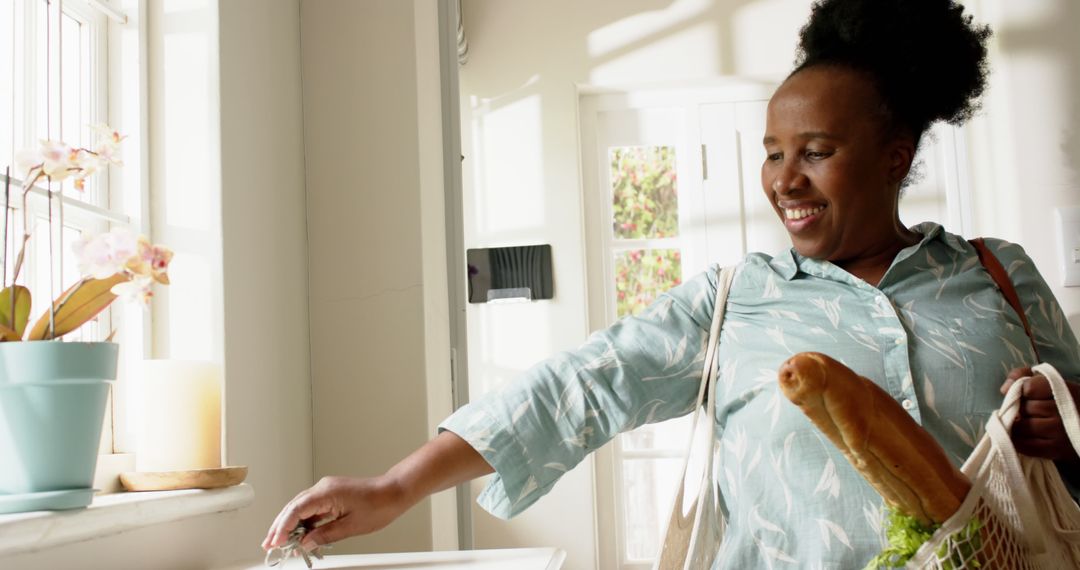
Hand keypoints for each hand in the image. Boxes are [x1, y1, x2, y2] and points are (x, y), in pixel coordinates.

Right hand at [262, 475, 409, 551]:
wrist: (394, 492)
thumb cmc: (379, 505)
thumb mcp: (351, 526)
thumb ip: (325, 535)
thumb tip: (305, 542)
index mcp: (326, 492)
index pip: (296, 509)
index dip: (283, 527)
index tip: (275, 542)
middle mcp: (323, 488)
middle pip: (293, 507)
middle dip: (280, 526)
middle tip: (269, 544)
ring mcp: (327, 490)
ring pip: (300, 507)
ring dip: (290, 524)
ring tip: (280, 542)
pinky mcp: (331, 494)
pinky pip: (312, 508)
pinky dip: (304, 521)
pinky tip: (300, 535)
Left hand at [1000, 367, 1079, 463]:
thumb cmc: (1061, 402)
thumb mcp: (1048, 382)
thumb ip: (1023, 376)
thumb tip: (1004, 389)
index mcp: (1065, 391)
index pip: (1030, 388)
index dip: (1022, 390)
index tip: (1024, 394)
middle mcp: (1064, 411)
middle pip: (1025, 408)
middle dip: (1019, 409)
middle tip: (1023, 411)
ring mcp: (1060, 432)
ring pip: (1022, 426)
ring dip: (1016, 424)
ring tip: (1021, 422)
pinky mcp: (1055, 450)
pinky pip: (1024, 445)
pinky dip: (1016, 440)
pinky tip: (1020, 435)